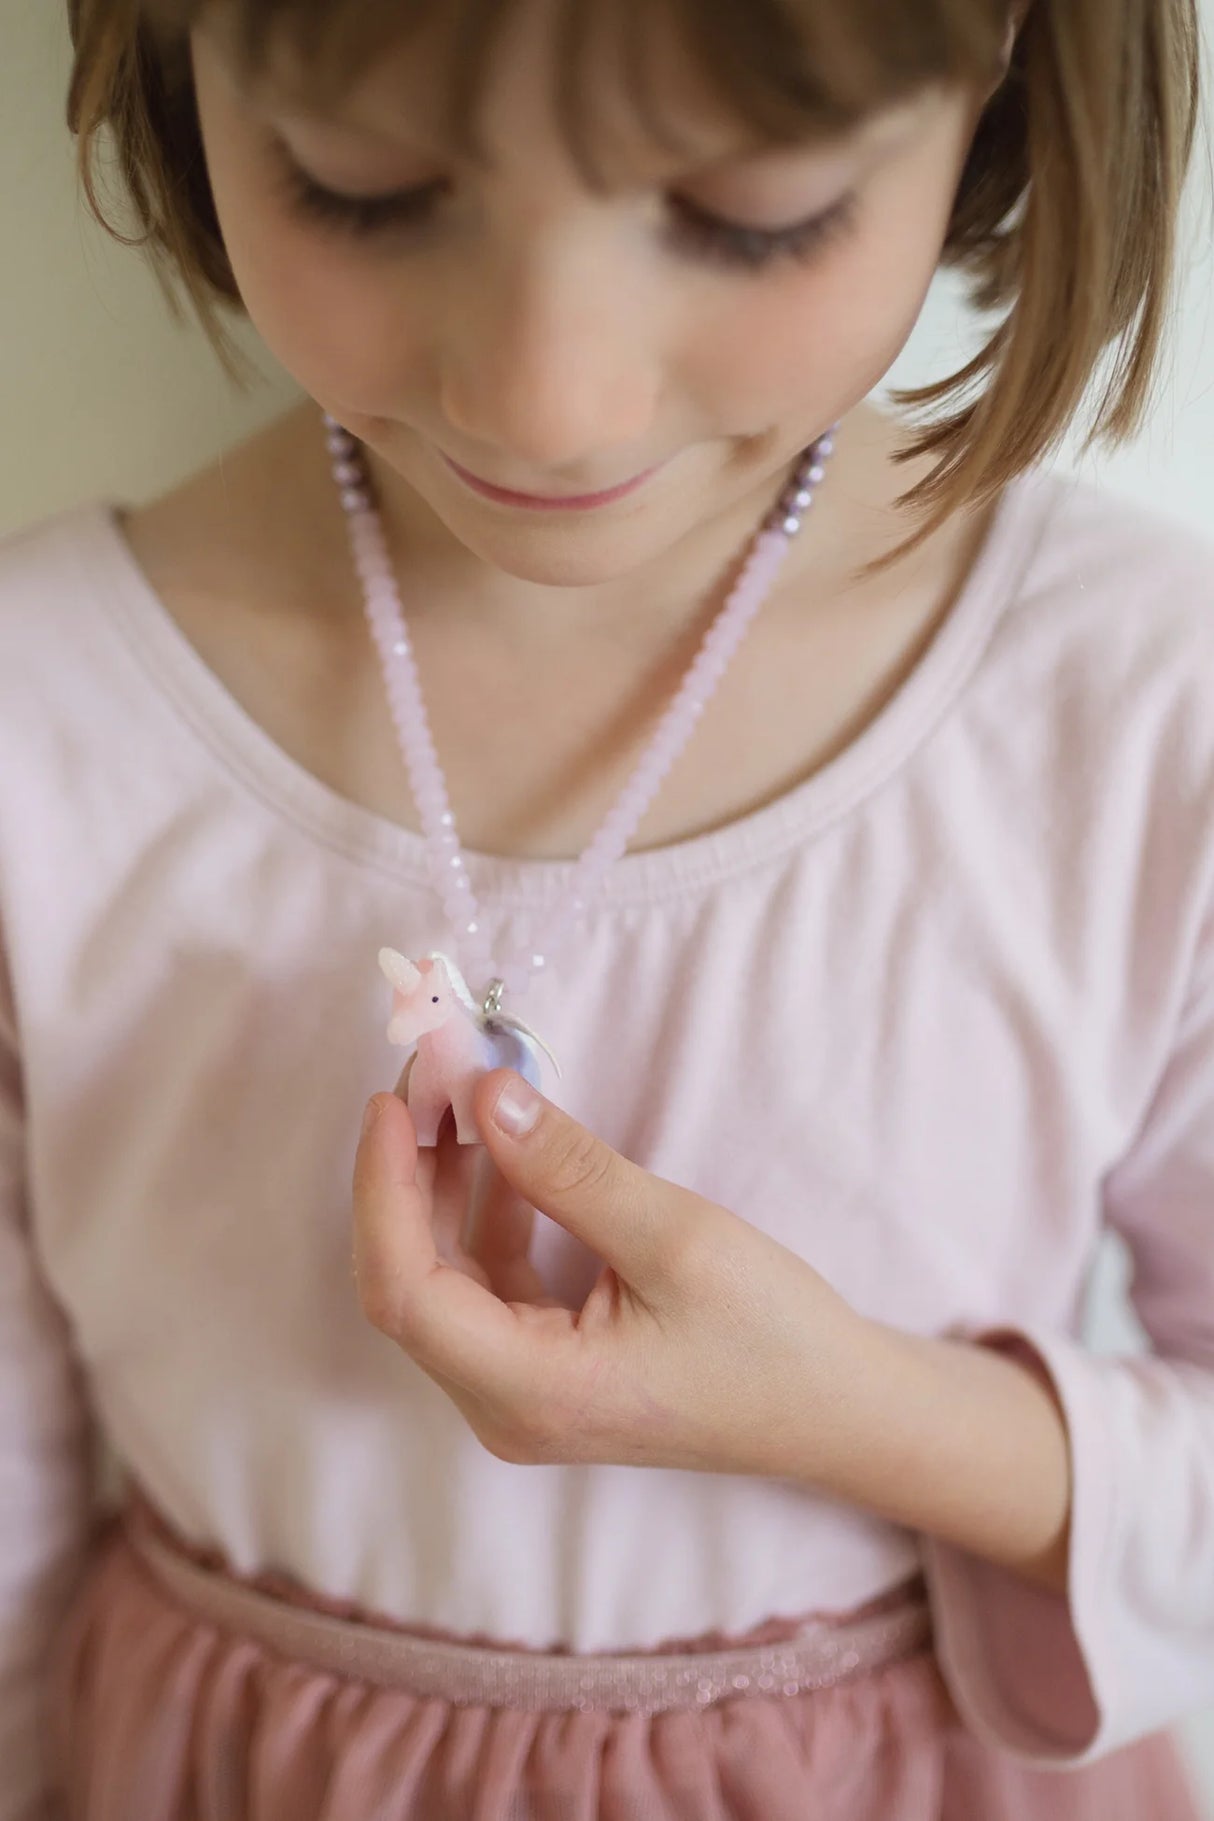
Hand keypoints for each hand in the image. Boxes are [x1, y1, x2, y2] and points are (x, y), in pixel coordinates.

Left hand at [352, 1068, 868, 1480]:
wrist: (837, 1409)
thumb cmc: (771, 1337)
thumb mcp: (676, 1238)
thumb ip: (570, 1170)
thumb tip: (486, 1094)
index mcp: (532, 1393)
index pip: (405, 1291)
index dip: (383, 1190)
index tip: (394, 1102)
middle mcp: (507, 1408)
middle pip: (412, 1286)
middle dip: (408, 1176)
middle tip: (429, 1078)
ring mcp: (525, 1395)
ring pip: (444, 1282)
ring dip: (444, 1189)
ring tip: (464, 1098)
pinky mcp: (547, 1372)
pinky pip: (487, 1288)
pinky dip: (487, 1216)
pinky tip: (507, 1154)